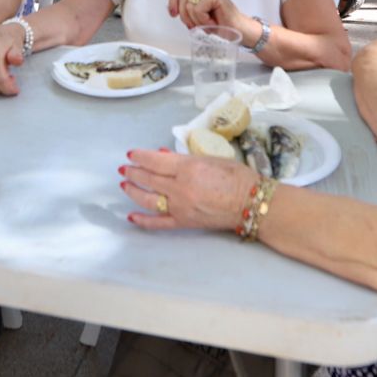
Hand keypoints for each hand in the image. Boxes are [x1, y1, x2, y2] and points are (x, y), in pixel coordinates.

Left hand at [120, 149, 258, 231]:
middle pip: (149, 179)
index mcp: (188, 168)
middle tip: (125, 168)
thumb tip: (162, 155)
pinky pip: (158, 223)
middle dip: (133, 172)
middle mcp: (180, 188)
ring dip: (133, 191)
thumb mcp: (210, 159)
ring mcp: (180, 207)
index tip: (131, 154)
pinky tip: (131, 216)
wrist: (251, 203)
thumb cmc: (236, 176)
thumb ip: (183, 159)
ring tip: (125, 184)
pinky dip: (143, 220)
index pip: (155, 161)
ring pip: (148, 199)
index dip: (140, 156)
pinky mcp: (184, 222)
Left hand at [163, 0, 253, 41]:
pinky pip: (197, 9)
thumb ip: (182, 1)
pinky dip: (203, 21)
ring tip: (207, 23)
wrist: (236, 31)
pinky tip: (212, 22)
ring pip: (188, 5)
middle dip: (185, 16)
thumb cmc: (218, 23)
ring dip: (196, 20)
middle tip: (196, 25)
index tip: (173, 14)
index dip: (173, 3)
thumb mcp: (194, 13)